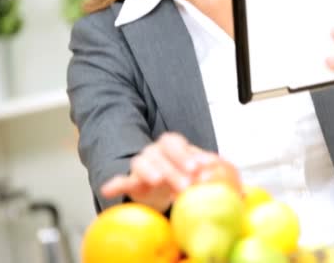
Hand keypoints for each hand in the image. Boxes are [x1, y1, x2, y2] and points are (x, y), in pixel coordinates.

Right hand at [100, 133, 217, 211]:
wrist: (167, 191)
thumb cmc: (186, 177)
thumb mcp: (200, 171)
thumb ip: (209, 169)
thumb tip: (225, 174)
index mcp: (172, 146)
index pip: (174, 143)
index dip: (185, 153)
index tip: (198, 167)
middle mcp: (155, 151)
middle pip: (160, 154)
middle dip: (174, 168)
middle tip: (187, 184)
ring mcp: (141, 166)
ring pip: (141, 163)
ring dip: (150, 171)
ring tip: (158, 180)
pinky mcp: (131, 183)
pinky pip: (121, 181)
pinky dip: (115, 184)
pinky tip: (108, 189)